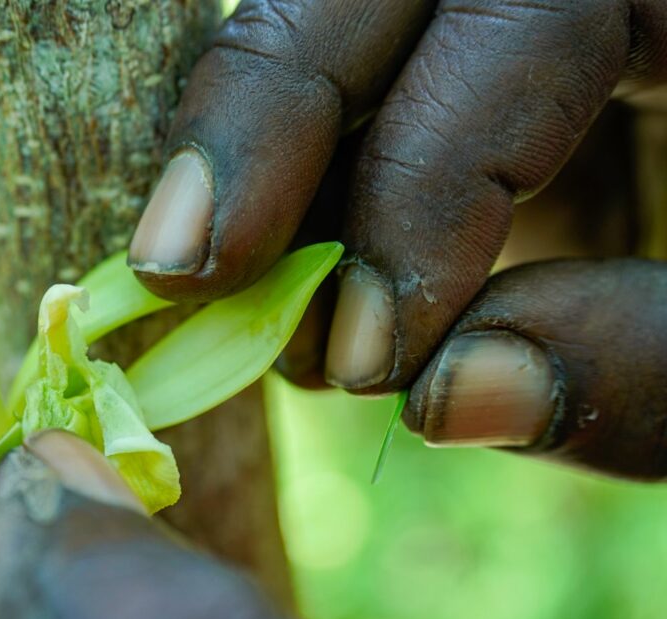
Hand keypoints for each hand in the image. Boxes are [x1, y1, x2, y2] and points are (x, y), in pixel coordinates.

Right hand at [127, 0, 666, 476]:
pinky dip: (317, 136)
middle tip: (177, 263)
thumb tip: (447, 400)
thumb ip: (650, 368)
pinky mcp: (491, 30)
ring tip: (218, 264)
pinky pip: (372, 47)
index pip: (512, 30)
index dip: (411, 205)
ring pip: (345, 3)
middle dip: (261, 115)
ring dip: (267, 131)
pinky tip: (292, 231)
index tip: (356, 362)